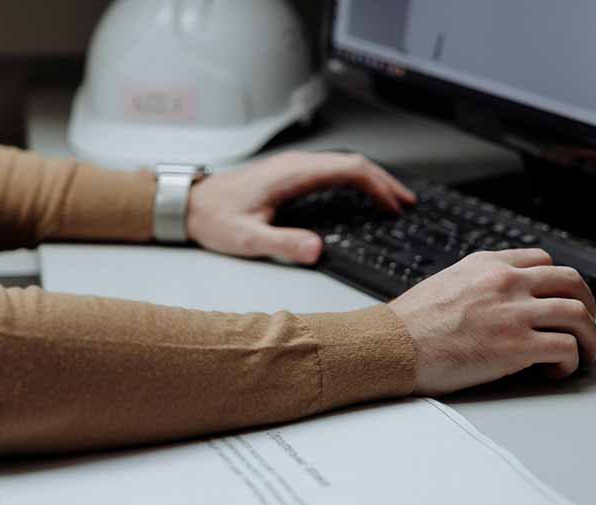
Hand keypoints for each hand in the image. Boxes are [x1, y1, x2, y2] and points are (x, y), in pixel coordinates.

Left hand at [185, 151, 415, 264]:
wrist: (188, 205)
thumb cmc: (213, 218)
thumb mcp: (247, 239)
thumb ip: (283, 243)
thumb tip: (317, 250)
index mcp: (293, 174)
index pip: (349, 170)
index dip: (378, 186)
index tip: (396, 206)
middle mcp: (296, 165)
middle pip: (353, 163)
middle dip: (384, 182)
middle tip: (407, 203)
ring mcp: (293, 168)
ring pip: (344, 165)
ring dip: (371, 180)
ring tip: (392, 200)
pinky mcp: (289, 175)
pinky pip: (332, 172)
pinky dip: (354, 182)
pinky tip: (359, 197)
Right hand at [389, 249, 595, 394]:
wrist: (392, 346)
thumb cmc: (410, 324)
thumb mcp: (448, 281)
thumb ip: (480, 283)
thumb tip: (498, 300)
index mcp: (489, 264)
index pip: (544, 260)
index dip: (561, 283)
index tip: (563, 299)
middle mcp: (507, 281)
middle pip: (572, 282)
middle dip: (587, 306)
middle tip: (585, 326)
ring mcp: (515, 312)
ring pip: (578, 315)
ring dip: (588, 338)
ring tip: (582, 354)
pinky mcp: (518, 346)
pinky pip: (566, 349)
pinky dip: (571, 362)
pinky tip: (557, 371)